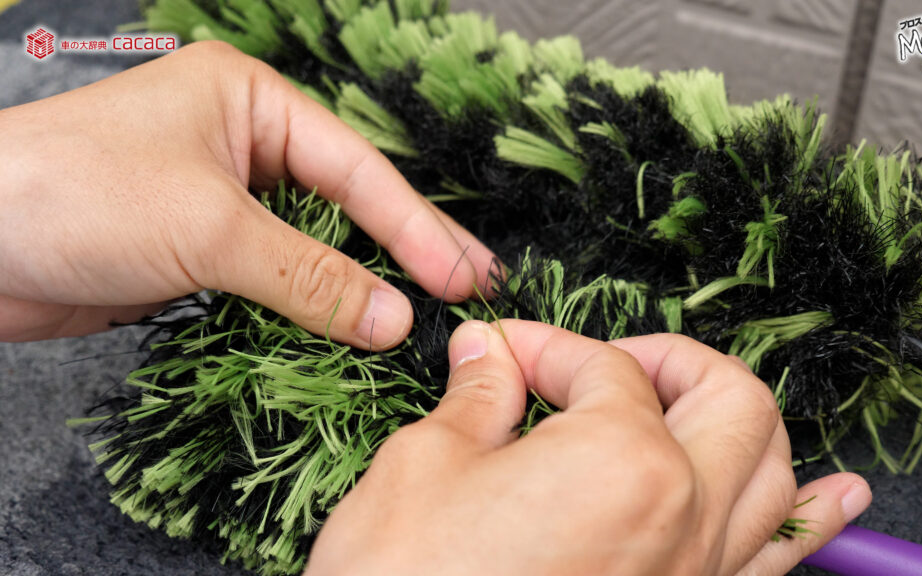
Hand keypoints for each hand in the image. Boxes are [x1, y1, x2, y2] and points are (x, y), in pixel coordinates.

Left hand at [0, 41, 493, 344]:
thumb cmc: (77, 195)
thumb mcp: (210, 228)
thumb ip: (310, 276)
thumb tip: (393, 318)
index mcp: (250, 102)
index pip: (355, 169)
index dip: (414, 226)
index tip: (462, 276)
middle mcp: (241, 141)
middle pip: (342, 201)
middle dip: (402, 249)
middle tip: (468, 288)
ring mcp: (219, 196)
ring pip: (310, 243)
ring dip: (358, 283)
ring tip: (421, 313)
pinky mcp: (197, 248)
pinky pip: (272, 277)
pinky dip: (309, 305)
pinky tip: (349, 328)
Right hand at [306, 320, 871, 574]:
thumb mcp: (424, 468)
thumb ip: (477, 397)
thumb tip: (489, 355)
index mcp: (620, 458)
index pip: (602, 369)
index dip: (544, 348)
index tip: (504, 353)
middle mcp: (683, 514)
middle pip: (728, 398)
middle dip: (671, 362)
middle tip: (608, 368)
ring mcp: (697, 574)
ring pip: (774, 472)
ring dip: (745, 422)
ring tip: (705, 403)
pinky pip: (779, 560)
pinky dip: (814, 517)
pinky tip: (837, 497)